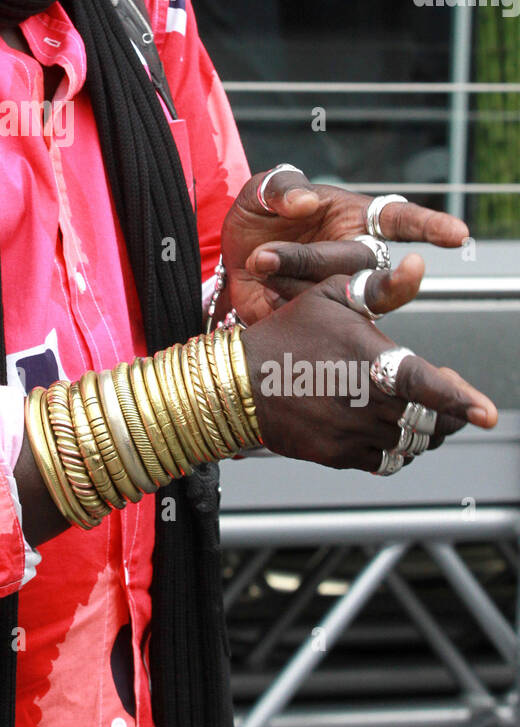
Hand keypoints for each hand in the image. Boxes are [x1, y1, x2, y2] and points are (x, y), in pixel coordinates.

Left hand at [221, 166, 468, 323]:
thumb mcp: (262, 191)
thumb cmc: (260, 216)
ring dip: (290, 281)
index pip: (401, 220)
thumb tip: (305, 201)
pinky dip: (280, 304)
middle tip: (264, 257)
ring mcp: (345, 291)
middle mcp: (359, 255)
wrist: (230, 257)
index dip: (430, 226)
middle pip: (362, 264)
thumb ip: (281, 188)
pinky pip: (315, 320)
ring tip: (257, 263)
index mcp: (357, 217)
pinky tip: (263, 290)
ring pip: (339, 294)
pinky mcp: (325, 320)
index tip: (457, 235)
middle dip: (312, 261)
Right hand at [241, 264, 496, 472]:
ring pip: (411, 443)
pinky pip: (385, 460)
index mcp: (370, 359)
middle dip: (447, 414)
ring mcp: (353, 432)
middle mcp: (366, 401)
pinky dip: (394, 449)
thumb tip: (416, 266)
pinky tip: (383, 428)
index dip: (461, 401)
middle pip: (430, 421)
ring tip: (410, 412)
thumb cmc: (285, 334)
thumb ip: (378, 287)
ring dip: (422, 431)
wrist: (239, 382)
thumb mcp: (329, 295)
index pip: (428, 386)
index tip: (487, 413)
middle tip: (441, 400)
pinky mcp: (340, 454)